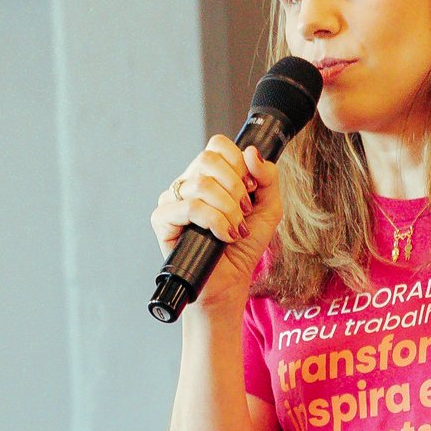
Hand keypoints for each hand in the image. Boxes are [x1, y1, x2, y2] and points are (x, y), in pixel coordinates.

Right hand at [149, 136, 281, 316]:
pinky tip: (223, 236)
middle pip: (208, 159)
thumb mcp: (268, 209)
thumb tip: (252, 152)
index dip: (239, 164)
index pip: (218, 146)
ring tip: (235, 230)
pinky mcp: (163, 219)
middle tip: (244, 212)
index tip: (251, 190)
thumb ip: (268, 178)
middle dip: (235, 188)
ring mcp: (173, 200)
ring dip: (228, 210)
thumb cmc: (244, 248)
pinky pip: (189, 206)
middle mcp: (188, 183)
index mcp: (209, 175)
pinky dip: (214, 221)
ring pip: (201, 184)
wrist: (230, 283)